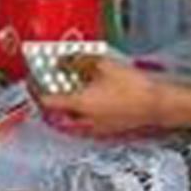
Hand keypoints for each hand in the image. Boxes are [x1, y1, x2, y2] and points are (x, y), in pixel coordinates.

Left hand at [36, 55, 166, 136]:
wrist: (157, 105)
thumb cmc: (133, 87)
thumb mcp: (103, 65)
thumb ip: (79, 62)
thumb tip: (64, 60)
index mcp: (78, 105)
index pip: (47, 100)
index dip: (35, 89)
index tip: (32, 79)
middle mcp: (84, 120)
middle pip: (55, 115)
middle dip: (48, 102)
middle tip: (46, 88)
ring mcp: (96, 128)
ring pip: (70, 122)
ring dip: (63, 110)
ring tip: (66, 94)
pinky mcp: (107, 130)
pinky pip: (84, 125)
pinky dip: (79, 115)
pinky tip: (87, 102)